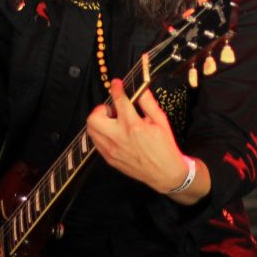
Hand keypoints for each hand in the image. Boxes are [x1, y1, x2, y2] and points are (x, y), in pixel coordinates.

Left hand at [86, 78, 189, 194]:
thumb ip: (148, 103)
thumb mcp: (160, 121)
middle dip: (101, 109)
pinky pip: (96, 142)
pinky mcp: (109, 159)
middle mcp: (119, 137)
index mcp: (133, 125)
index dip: (116, 88)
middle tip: (113, 110)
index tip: (116, 83)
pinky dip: (101, 134)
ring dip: (99, 121)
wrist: (165, 173)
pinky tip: (113, 134)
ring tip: (113, 123)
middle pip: (94, 117)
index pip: (119, 101)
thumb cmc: (164, 146)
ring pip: (91, 130)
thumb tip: (141, 88)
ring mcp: (112, 150)